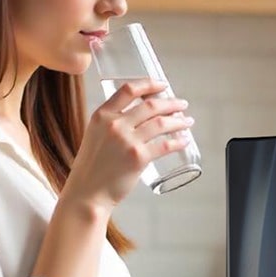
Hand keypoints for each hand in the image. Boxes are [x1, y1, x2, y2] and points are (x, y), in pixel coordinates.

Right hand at [64, 78, 193, 211]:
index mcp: (102, 115)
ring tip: (187, 121)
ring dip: (179, 121)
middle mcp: (114, 124)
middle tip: (182, 105)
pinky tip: (184, 141)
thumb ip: (112, 123)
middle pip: (150, 105)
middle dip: (171, 103)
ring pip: (161, 123)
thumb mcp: (95, 135)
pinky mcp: (138, 157)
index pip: (129, 90)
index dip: (149, 84)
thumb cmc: (92, 167)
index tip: (162, 85)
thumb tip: (138, 115)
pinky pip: (165, 145)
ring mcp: (127, 140)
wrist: (87, 193)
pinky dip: (178, 142)